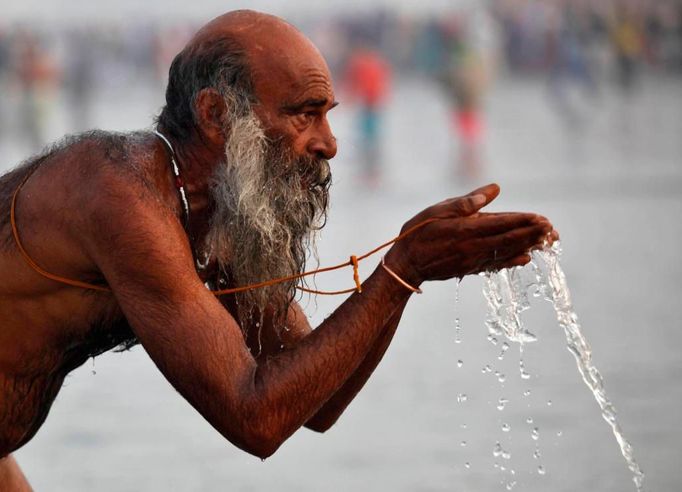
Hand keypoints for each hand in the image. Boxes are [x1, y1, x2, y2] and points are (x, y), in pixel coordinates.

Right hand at [384, 184, 554, 284]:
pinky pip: (496, 264)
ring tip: (548, 241)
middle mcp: (473, 247)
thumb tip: (495, 189)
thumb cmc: (418, 232)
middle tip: (552, 230)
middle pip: (510, 240)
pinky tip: (526, 258)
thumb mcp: (437, 210)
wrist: (405, 264)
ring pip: (506, 252)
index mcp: (466, 230)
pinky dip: (512, 261)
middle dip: (533, 234)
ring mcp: (473, 260)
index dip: (524, 222)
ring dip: (528, 246)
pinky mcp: (470, 268)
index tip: (542, 218)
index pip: (502, 224)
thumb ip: (466, 202)